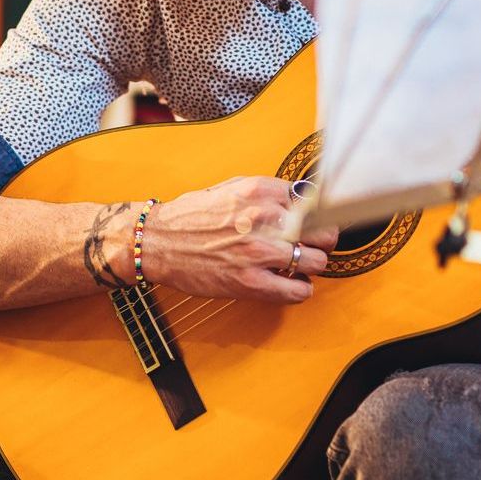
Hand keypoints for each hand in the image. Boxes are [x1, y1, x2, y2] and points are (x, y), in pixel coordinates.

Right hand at [143, 177, 339, 303]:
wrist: (157, 241)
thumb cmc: (190, 217)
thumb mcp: (231, 189)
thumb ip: (266, 193)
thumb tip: (299, 200)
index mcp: (260, 191)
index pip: (315, 201)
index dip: (316, 215)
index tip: (314, 224)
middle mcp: (264, 218)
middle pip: (324, 230)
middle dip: (321, 240)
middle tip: (312, 246)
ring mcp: (259, 251)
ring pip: (316, 261)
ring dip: (311, 266)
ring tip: (299, 267)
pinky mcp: (251, 281)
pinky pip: (298, 290)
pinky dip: (300, 291)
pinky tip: (289, 285)